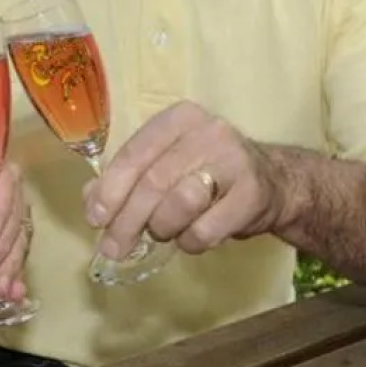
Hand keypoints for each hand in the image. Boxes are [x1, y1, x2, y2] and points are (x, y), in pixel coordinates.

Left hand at [0, 164, 30, 301]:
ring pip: (20, 239)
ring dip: (10, 264)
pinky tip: (13, 294)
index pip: (5, 177)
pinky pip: (18, 262)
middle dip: (3, 243)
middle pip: (17, 212)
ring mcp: (4, 223)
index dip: (3, 202)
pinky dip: (16, 278)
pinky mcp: (5, 251)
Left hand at [84, 101, 289, 259]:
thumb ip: (128, 177)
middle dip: (128, 221)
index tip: (95, 218)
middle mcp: (208, 131)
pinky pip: (206, 229)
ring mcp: (234, 160)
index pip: (135, 153)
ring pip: (180, 203)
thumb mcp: (166, 164)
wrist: (274, 183)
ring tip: (164, 232)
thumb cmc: (207, 173)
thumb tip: (92, 201)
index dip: (111, 189)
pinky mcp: (252, 194)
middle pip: (153, 182)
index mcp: (179, 118)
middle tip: (114, 248)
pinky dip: (191, 242)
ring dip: (163, 228)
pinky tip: (192, 238)